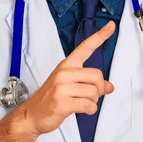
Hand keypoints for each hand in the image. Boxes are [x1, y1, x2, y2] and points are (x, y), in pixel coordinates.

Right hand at [15, 21, 115, 136]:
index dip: (100, 36)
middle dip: (99, 89)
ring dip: (93, 101)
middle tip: (90, 96)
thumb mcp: (70, 86)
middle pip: (97, 76)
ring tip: (81, 103)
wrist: (31, 115)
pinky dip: (90, 110)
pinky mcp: (62, 102)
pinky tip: (82, 110)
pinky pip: (88, 105)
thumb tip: (109, 86)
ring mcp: (62, 87)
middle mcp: (64, 73)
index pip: (85, 47)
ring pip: (94, 92)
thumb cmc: (51, 99)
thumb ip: (90, 83)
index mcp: (67, 65)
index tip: (111, 26)